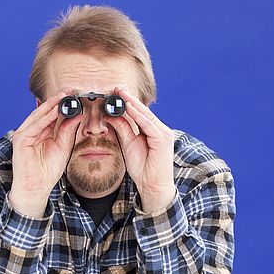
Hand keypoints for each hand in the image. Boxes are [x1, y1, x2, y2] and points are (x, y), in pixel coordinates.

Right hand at [9, 89, 80, 214]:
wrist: (36, 188)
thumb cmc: (47, 171)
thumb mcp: (63, 147)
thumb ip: (68, 130)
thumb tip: (77, 114)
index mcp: (41, 132)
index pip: (52, 114)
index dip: (62, 104)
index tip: (75, 95)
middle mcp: (31, 130)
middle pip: (45, 112)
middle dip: (57, 100)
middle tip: (70, 89)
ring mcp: (24, 134)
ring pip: (39, 115)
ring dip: (51, 104)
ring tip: (64, 95)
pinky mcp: (20, 139)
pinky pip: (35, 125)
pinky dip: (45, 117)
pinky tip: (55, 110)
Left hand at [106, 87, 175, 213]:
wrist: (152, 186)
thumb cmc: (143, 169)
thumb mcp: (128, 145)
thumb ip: (122, 129)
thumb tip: (110, 115)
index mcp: (153, 131)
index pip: (139, 113)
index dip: (127, 102)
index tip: (115, 92)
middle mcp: (160, 130)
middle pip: (143, 111)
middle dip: (129, 99)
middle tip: (116, 87)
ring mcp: (163, 134)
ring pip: (146, 115)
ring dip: (132, 103)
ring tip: (121, 93)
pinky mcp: (163, 139)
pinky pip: (148, 124)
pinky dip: (138, 116)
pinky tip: (129, 108)